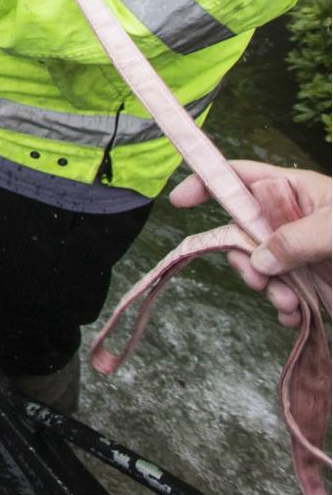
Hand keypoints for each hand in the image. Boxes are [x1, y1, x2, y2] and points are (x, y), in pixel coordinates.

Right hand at [171, 161, 331, 327]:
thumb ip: (295, 239)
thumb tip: (258, 258)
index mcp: (296, 190)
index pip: (240, 176)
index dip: (208, 183)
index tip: (181, 203)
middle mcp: (292, 218)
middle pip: (242, 230)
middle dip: (245, 258)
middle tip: (259, 279)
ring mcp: (302, 250)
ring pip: (260, 265)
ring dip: (267, 288)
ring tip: (289, 306)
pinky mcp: (313, 280)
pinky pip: (281, 291)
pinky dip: (284, 307)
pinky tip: (296, 318)